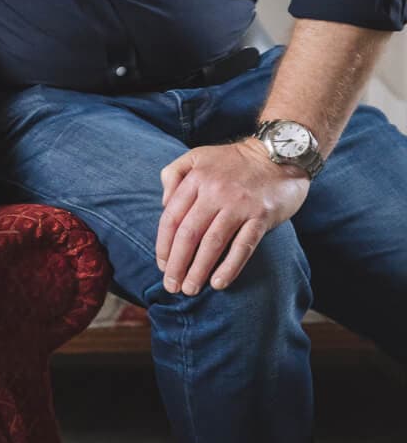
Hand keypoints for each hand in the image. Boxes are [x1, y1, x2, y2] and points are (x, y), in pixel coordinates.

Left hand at [156, 139, 309, 294]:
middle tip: (172, 286)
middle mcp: (214, 192)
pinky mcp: (261, 215)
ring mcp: (239, 204)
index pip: (171, 218)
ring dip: (198, 270)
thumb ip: (173, 175)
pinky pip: (243, 246)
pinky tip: (218, 283)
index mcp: (195, 179)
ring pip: (212, 243)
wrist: (280, 153)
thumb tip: (163, 204)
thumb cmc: (233, 160)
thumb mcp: (196, 157)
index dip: (164, 245)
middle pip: (188, 234)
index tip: (162, 265)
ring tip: (190, 289)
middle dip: (177, 264)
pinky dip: (229, 267)